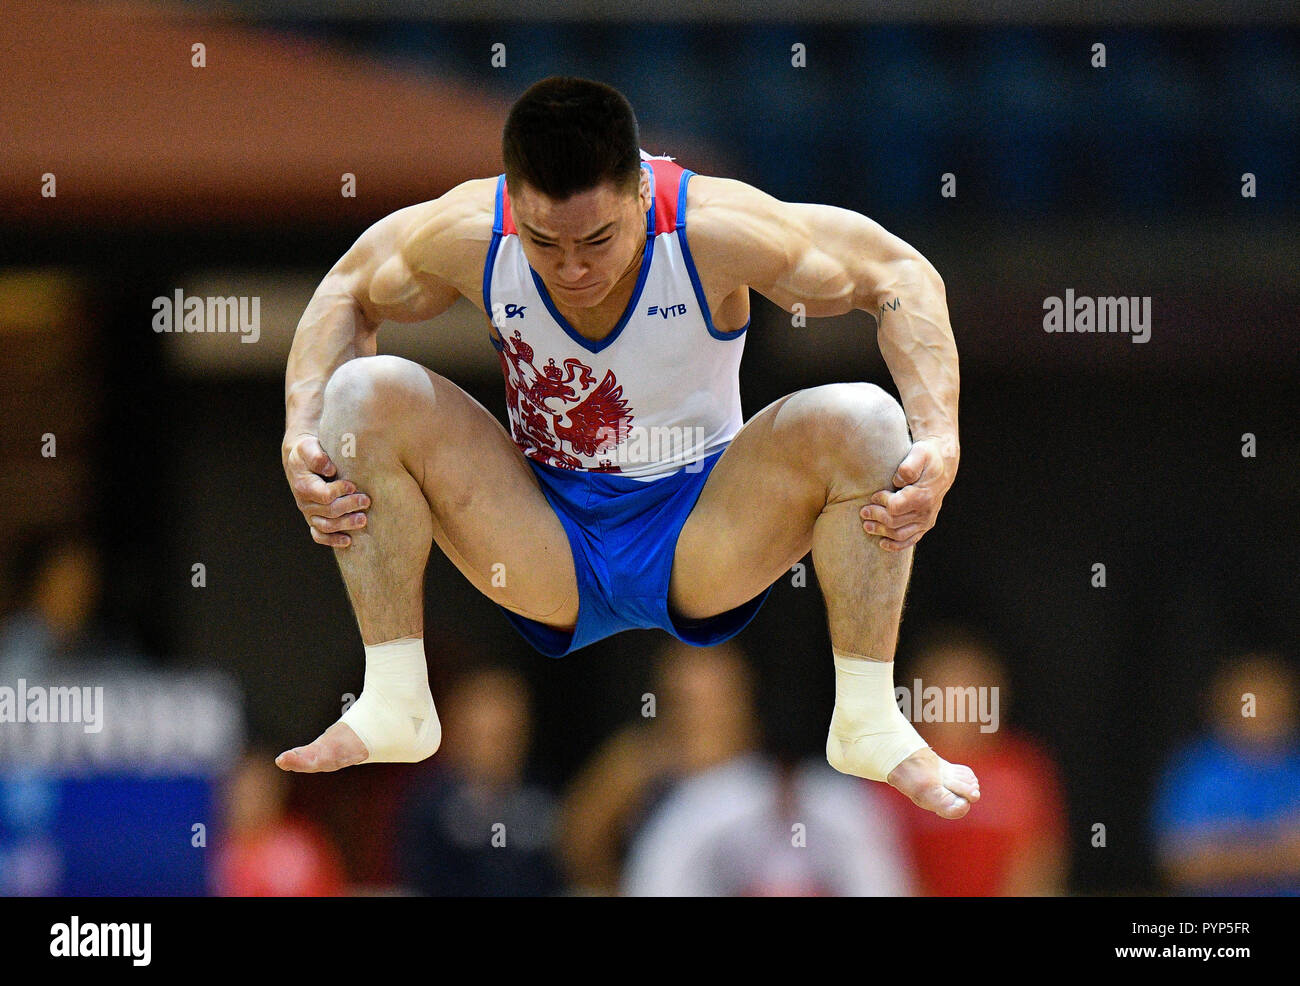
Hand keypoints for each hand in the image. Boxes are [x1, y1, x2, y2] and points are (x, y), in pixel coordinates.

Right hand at [282, 433, 369, 547]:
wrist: (301, 460)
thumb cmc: (308, 451)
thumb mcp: (308, 447)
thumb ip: (317, 456)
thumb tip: (330, 468)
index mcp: (304, 486)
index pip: (324, 495)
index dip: (340, 492)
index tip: (353, 486)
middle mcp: (305, 503)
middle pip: (329, 512)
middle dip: (349, 507)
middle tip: (366, 500)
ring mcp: (309, 514)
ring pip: (326, 526)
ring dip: (346, 525)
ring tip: (363, 520)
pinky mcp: (314, 520)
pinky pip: (320, 536)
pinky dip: (333, 540)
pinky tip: (348, 541)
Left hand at [860, 436, 957, 550]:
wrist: (942, 466)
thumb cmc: (927, 457)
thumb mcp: (920, 453)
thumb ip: (909, 466)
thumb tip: (898, 480)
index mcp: (923, 495)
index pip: (895, 507)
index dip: (881, 502)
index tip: (874, 495)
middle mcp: (926, 511)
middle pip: (894, 522)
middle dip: (876, 517)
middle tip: (863, 511)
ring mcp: (926, 521)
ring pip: (899, 534)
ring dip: (881, 531)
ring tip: (867, 526)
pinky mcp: (925, 526)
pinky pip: (910, 540)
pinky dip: (895, 545)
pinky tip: (882, 543)